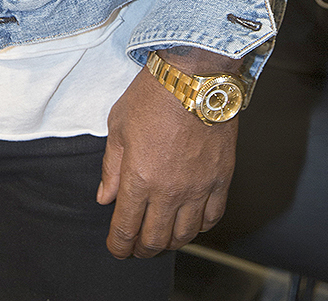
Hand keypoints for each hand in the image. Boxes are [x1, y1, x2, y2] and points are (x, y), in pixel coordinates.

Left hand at [99, 60, 237, 258]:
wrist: (194, 78)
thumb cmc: (153, 95)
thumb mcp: (118, 126)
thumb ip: (111, 167)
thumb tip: (106, 197)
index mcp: (140, 178)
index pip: (126, 228)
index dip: (118, 245)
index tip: (115, 248)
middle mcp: (170, 191)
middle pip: (156, 239)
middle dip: (141, 249)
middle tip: (135, 248)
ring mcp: (199, 189)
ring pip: (185, 235)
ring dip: (170, 242)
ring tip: (161, 237)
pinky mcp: (221, 181)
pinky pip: (212, 218)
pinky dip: (199, 227)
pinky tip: (190, 223)